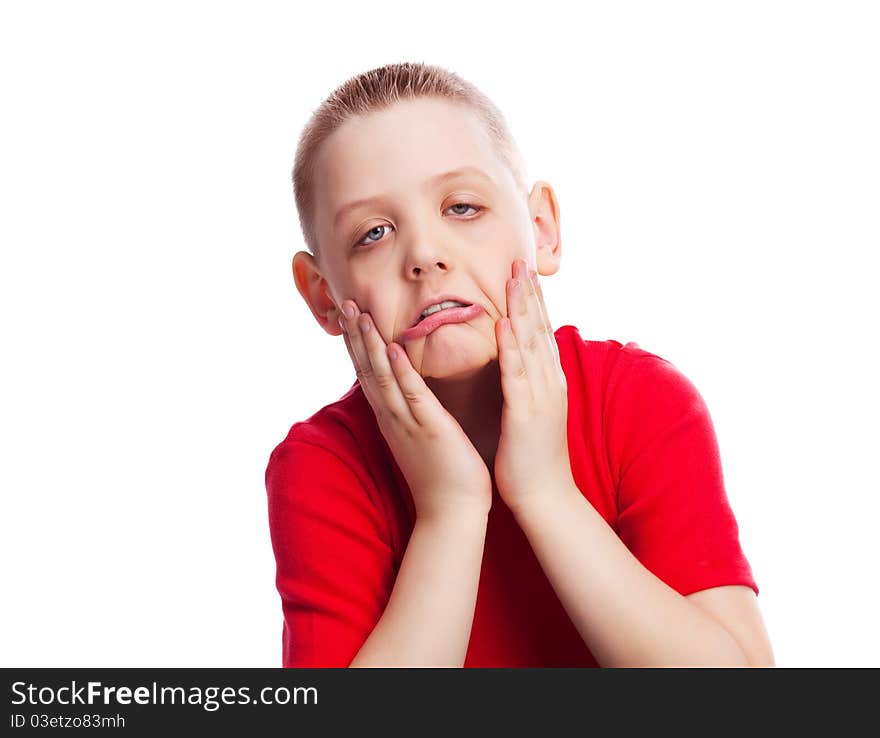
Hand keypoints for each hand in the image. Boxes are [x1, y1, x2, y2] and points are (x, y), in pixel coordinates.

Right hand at [339, 300, 492, 521]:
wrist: (452, 513)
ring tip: (359, 315)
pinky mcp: (429, 429)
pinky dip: (400, 371)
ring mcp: (407, 424)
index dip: (358, 344)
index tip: (350, 316)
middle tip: (343, 303)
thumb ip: (413, 415)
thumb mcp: (421, 439)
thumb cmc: (443, 477)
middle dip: (355, 336)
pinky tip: (392, 348)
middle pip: (367, 370)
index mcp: (393, 419)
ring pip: (382, 377)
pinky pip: (411, 395)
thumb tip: (409, 397)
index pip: (369, 374)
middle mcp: (393, 418)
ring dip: (369, 344)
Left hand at [493, 258, 576, 514]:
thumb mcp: (535, 413)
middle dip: (529, 294)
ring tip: (515, 278)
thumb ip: (530, 385)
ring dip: (523, 309)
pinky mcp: (526, 414)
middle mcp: (549, 383)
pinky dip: (512, 348)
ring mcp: (541, 397)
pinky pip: (518, 375)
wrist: (546, 498)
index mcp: (548, 383)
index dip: (532, 302)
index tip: (523, 273)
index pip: (540, 333)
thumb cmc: (533, 459)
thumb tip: (522, 364)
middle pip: (539, 330)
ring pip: (531, 344)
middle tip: (521, 260)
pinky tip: (505, 325)